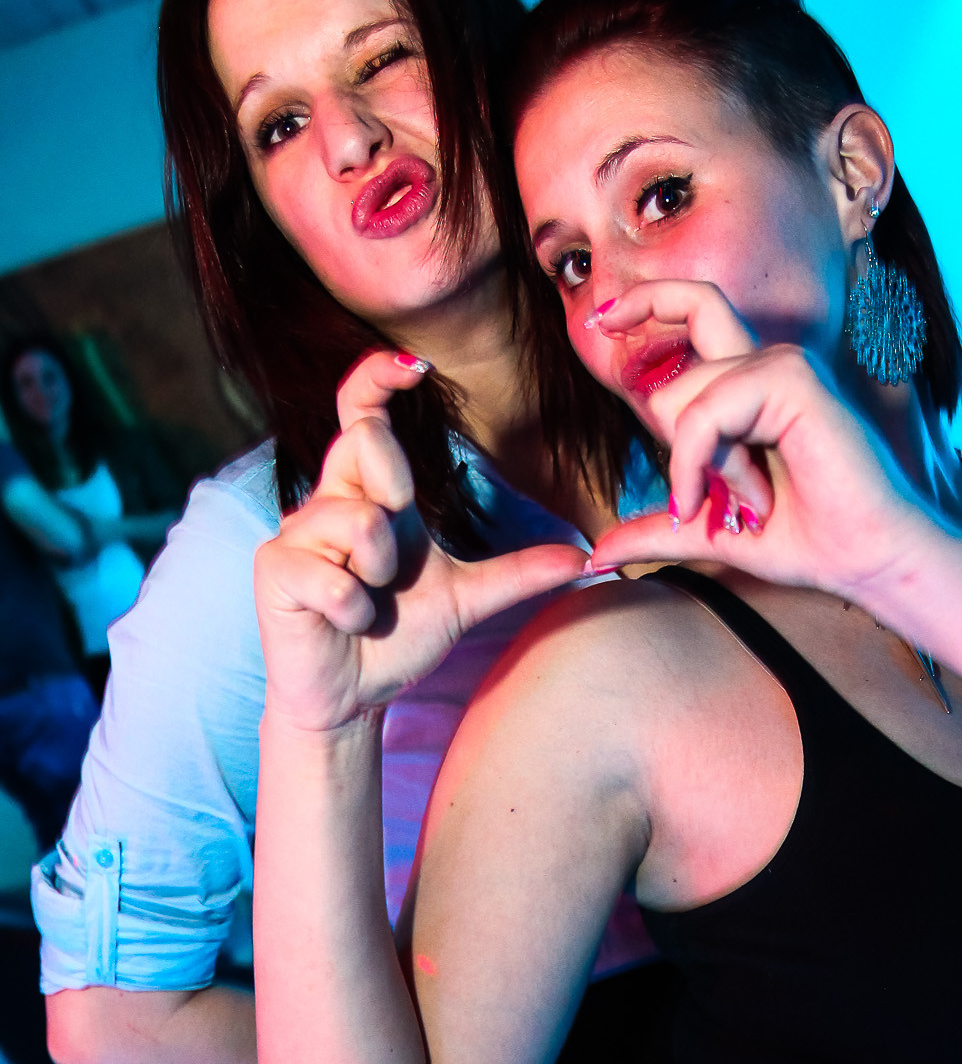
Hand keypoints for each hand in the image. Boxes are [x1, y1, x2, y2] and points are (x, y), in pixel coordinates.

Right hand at [254, 350, 585, 732]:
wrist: (355, 698)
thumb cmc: (397, 639)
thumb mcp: (467, 600)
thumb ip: (519, 574)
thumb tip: (585, 558)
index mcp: (374, 496)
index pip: (364, 416)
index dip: (378, 379)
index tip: (417, 365)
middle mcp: (331, 501)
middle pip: (364, 445)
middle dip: (393, 502)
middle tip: (395, 566)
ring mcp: (296, 532)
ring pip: (356, 520)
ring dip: (378, 574)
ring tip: (371, 602)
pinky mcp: (276, 569)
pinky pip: (331, 577)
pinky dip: (353, 610)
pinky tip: (345, 624)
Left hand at [584, 287, 934, 604]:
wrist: (869, 560)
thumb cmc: (812, 541)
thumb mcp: (714, 532)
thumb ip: (660, 529)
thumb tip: (599, 552)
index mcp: (755, 381)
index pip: (693, 308)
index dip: (647, 302)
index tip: (601, 321)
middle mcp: (770, 362)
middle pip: (679, 343)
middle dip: (675, 435)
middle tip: (721, 499)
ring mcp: (783, 365)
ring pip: (685, 396)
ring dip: (702, 466)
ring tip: (751, 504)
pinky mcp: (792, 380)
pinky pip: (704, 413)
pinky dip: (702, 462)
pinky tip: (740, 500)